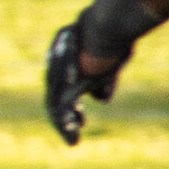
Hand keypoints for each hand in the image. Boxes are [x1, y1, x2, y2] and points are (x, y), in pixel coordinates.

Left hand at [44, 19, 127, 146]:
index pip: (62, 83)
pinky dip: (66, 127)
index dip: (69, 99)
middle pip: (55, 96)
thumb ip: (104, 81)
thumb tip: (102, 99)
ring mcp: (60, 77)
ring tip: (73, 140)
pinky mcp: (67, 86)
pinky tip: (73, 139)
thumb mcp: (110, 62)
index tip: (78, 112)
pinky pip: (62, 112)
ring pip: (56, 107)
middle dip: (65, 115)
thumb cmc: (113, 39)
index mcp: (65, 58)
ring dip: (64, 126)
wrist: (106, 28)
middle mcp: (57, 67)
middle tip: (74, 128)